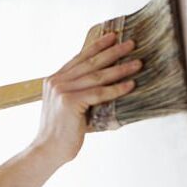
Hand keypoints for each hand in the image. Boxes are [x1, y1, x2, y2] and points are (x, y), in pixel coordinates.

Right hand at [34, 33, 141, 165]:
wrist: (48, 150)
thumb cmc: (63, 133)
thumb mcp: (69, 107)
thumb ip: (81, 93)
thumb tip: (106, 86)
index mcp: (55, 80)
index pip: (79, 58)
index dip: (97, 46)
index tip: (112, 37)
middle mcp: (57, 81)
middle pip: (90, 62)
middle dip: (113, 52)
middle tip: (131, 44)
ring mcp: (62, 90)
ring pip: (97, 76)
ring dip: (120, 69)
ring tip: (137, 63)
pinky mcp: (69, 102)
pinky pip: (98, 92)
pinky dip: (116, 88)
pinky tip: (130, 84)